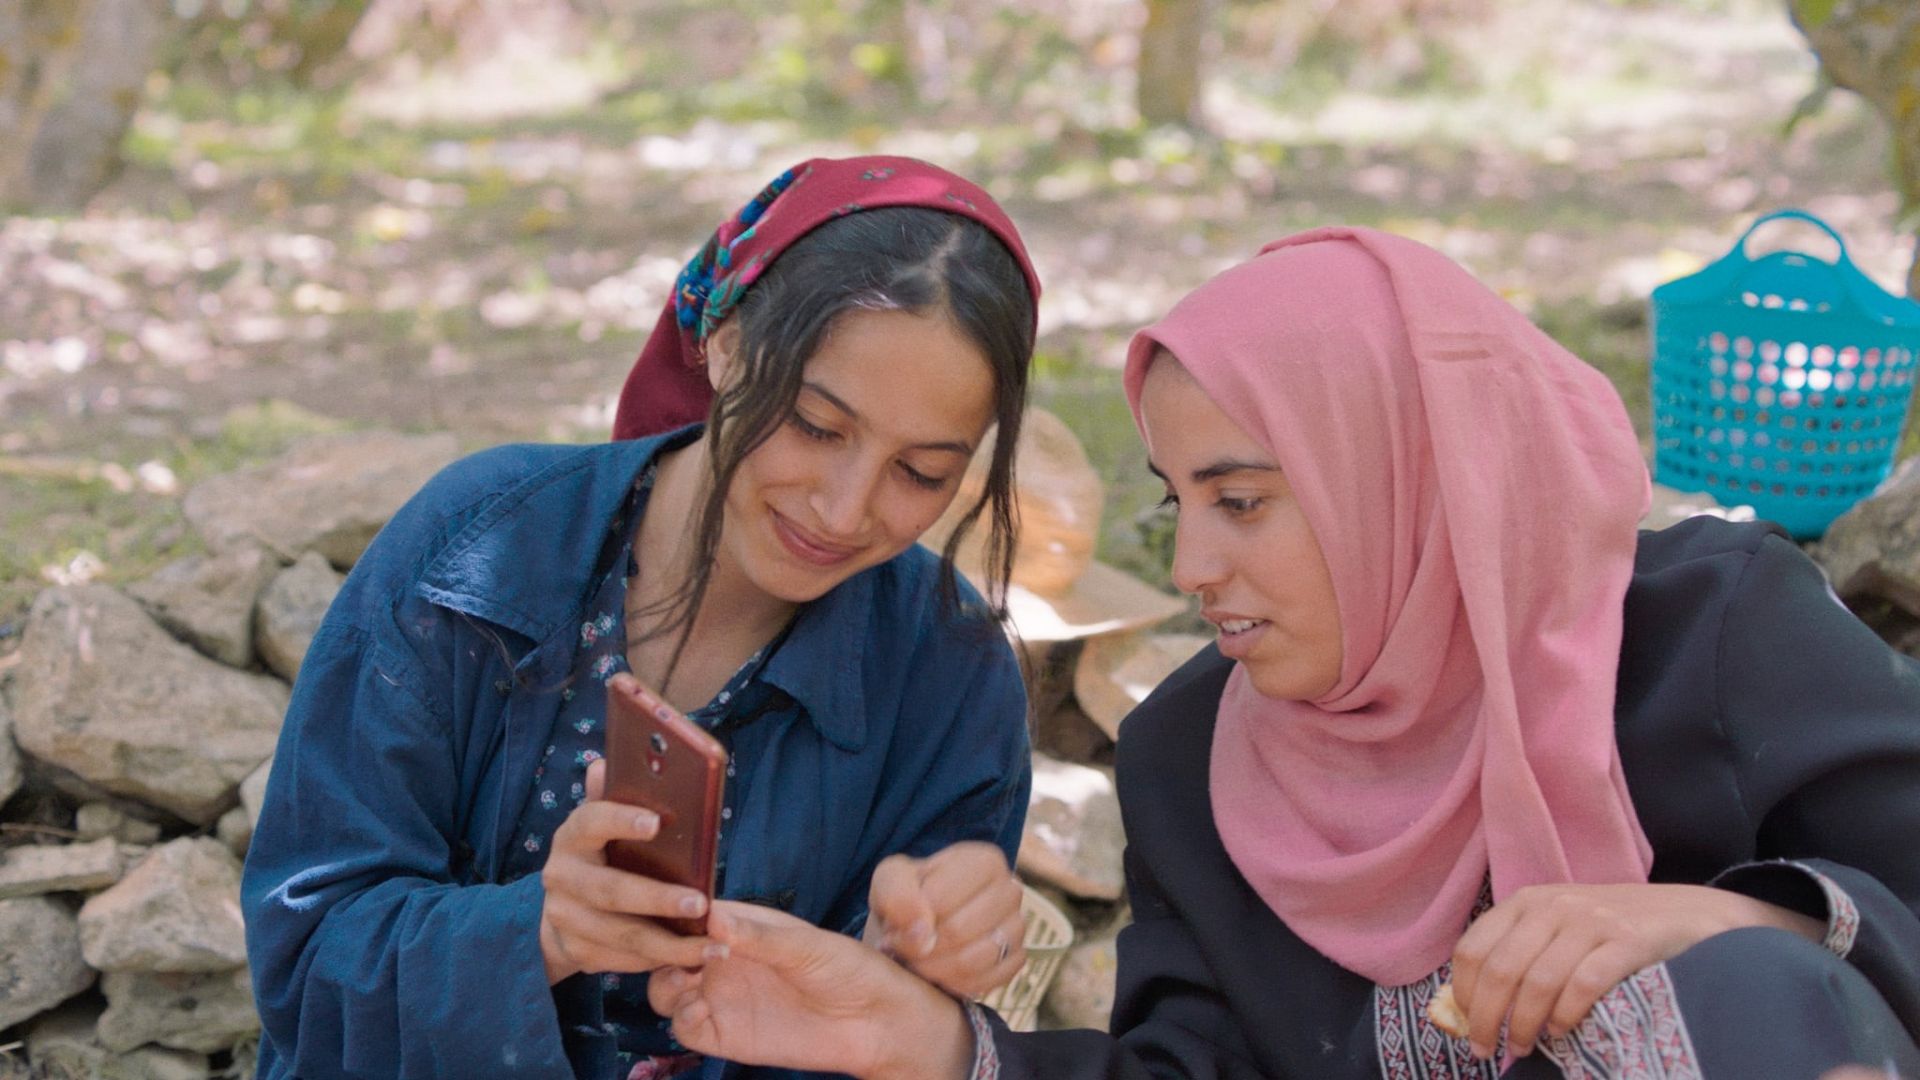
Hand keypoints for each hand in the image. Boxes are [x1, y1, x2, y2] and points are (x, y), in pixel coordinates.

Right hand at [537, 758, 712, 984]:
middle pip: (612, 891)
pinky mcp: (578, 952)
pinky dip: (663, 962)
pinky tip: (697, 960)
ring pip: (624, 935)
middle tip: (701, 902)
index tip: (656, 822)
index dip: (620, 820)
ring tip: (714, 945)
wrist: (562, 913)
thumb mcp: (604, 827)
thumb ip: (612, 798)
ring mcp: (565, 919)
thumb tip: (605, 762)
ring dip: (672, 945)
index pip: (591, 822)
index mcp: (572, 837)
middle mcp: (561, 878)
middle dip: (658, 899)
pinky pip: (626, 961)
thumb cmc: (601, 857)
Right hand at [650, 902, 975, 1079]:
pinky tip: (700, 1009)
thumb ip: (759, 937)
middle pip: (667, 952)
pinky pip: (684, 1028)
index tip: (675, 917)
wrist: (874, 1022)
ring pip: (666, 990)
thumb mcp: (806, 945)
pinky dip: (680, 1020)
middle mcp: (724, 959)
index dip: (673, 914)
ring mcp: (722, 997)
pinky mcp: (725, 1035)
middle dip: (661, 950)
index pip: (689, 913)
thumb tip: (713, 918)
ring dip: (665, 984)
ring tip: (689, 981)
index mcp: (740, 926)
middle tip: (684, 955)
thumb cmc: (848, 969)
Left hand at [863, 841, 1026, 997]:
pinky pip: (987, 982)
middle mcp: (1010, 890)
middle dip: (921, 948)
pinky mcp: (1016, 960)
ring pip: (976, 959)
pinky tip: (938, 974)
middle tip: (900, 950)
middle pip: (960, 930)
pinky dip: (955, 985)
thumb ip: (898, 895)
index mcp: (984, 861)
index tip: (894, 927)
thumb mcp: (890, 881)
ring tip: (916, 962)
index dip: (913, 920)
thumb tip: (924, 931)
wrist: (920, 926)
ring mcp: (1017, 926)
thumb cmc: (907, 896)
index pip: (944, 898)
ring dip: (935, 969)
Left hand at [1449, 883, 1822, 1060]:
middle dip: (1487, 1018)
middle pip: (1500, 969)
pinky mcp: (1627, 941)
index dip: (1463, 993)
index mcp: (1527, 901)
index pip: (1474, 948)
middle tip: (1487, 1049)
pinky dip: (1565, 1015)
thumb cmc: (1615, 930)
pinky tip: (1560, 1031)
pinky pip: (1582, 984)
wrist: (1692, 914)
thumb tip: (1476, 1006)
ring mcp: (1591, 921)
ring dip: (1523, 1024)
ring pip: (1538, 981)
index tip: (1466, 1026)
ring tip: (1522, 1047)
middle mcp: (1554, 905)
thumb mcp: (1560, 928)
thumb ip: (1522, 953)